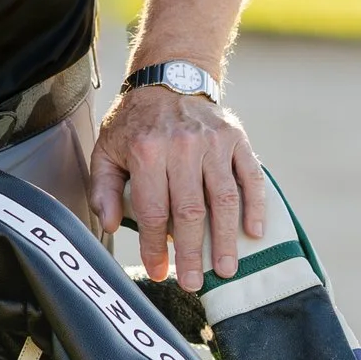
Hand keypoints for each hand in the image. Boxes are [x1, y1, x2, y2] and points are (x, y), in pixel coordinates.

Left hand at [88, 85, 268, 293]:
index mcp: (147, 151)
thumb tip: (110, 224)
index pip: (154, 212)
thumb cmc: (135, 121)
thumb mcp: (107, 149)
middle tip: (194, 283)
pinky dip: (256, 206)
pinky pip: (250, 177)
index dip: (156, 247)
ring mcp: (213, 142)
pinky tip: (255, 233)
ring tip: (227, 269)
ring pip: (223, 199)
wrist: (170, 76)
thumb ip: (105, 187)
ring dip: (226, 239)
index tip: (159, 272)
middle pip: (191, 212)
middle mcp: (182, 147)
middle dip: (193, 254)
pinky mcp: (236, 138)